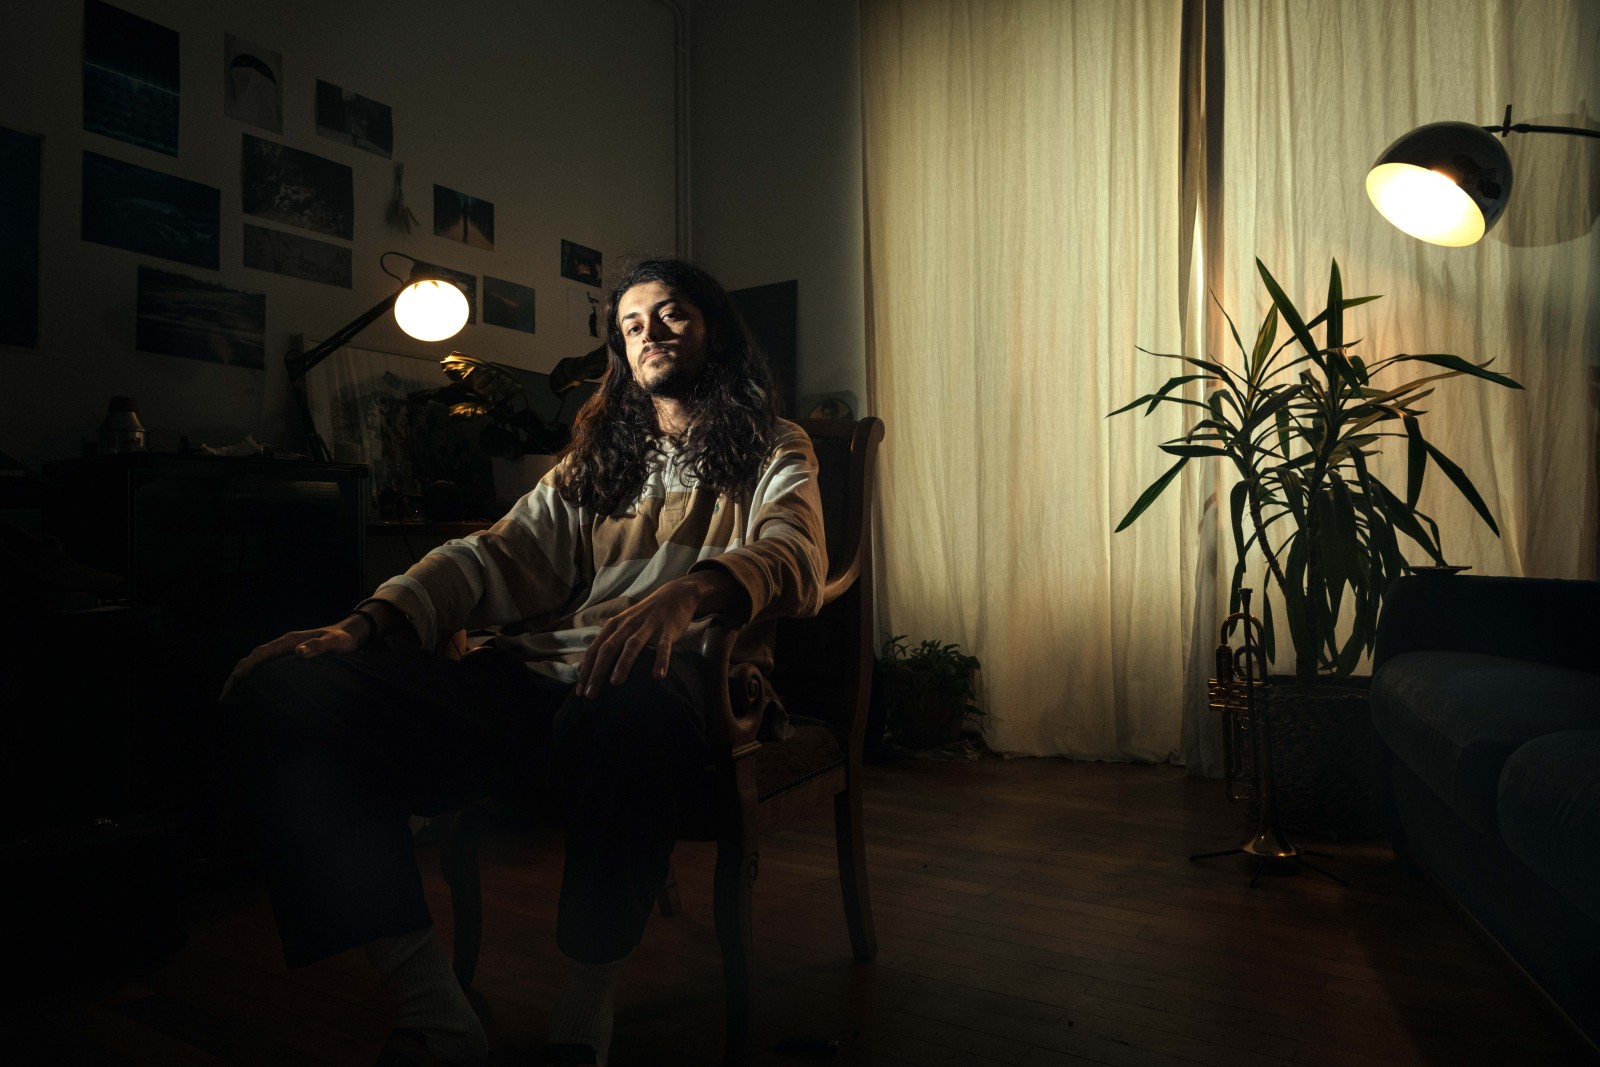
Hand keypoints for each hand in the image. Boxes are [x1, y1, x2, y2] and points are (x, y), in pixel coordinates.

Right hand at [219, 616, 367, 701]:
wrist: (346, 634)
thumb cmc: (341, 640)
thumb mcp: (334, 642)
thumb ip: (319, 646)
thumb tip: (299, 652)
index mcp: (289, 641)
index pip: (263, 653)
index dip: (249, 665)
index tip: (237, 678)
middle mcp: (282, 644)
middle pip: (252, 658)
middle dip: (236, 675)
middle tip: (224, 696)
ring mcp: (282, 651)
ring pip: (254, 663)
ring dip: (239, 677)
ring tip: (228, 697)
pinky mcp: (284, 658)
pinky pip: (262, 667)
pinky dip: (250, 677)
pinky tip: (246, 690)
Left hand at [576, 571, 746, 697]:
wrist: (675, 595)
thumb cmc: (644, 617)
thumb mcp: (621, 625)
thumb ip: (604, 644)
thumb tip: (581, 668)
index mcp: (614, 625)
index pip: (595, 649)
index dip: (586, 670)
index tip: (579, 693)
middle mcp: (628, 624)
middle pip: (608, 648)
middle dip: (598, 672)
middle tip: (590, 695)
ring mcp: (648, 626)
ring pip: (632, 645)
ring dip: (623, 664)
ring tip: (615, 683)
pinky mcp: (667, 629)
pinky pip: (663, 647)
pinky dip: (660, 661)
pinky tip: (658, 676)